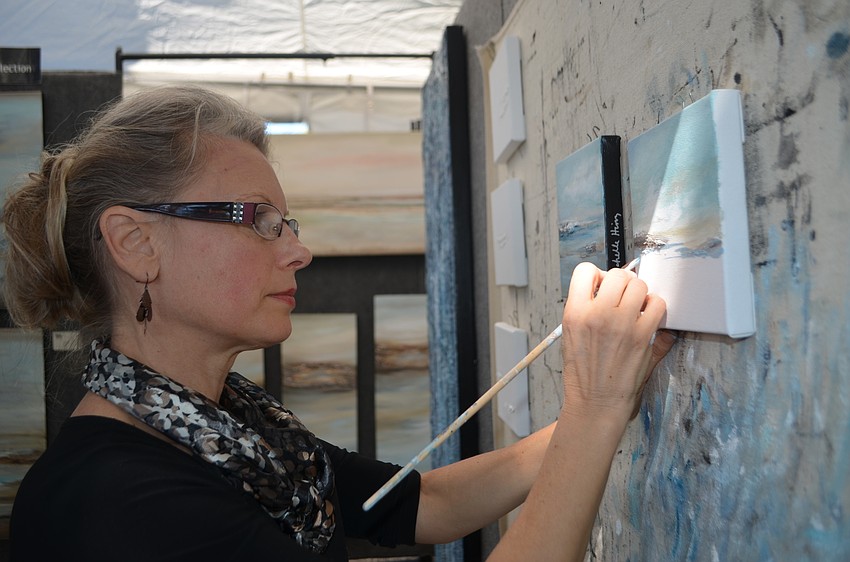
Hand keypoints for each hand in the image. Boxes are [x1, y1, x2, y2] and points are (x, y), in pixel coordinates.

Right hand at [560, 262, 669, 422]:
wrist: (595, 402)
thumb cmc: (583, 374)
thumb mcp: (571, 336)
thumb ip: (585, 310)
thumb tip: (606, 287)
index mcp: (575, 313)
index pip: (584, 271)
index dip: (596, 276)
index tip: (601, 286)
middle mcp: (596, 314)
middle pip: (617, 274)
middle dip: (622, 282)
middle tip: (623, 298)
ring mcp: (620, 324)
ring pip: (639, 285)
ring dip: (640, 293)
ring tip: (636, 308)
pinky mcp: (641, 336)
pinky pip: (657, 304)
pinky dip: (656, 307)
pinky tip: (647, 318)